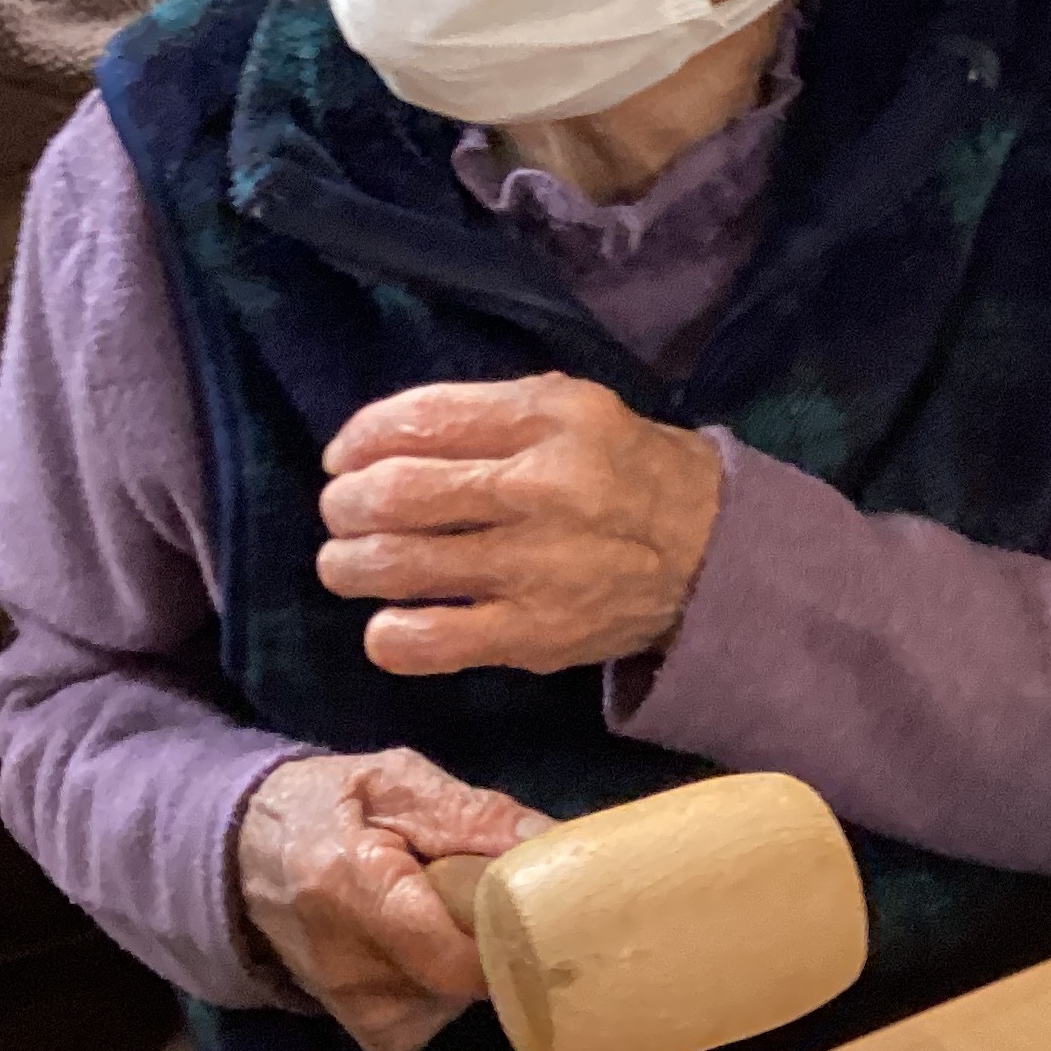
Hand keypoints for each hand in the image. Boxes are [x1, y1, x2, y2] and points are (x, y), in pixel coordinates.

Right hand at [237, 748, 550, 1050]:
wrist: (245, 855)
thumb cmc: (329, 806)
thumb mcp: (397, 782)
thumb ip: (474, 813)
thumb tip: (551, 840)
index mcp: (348, 885)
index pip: (448, 949)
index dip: (507, 933)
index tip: (537, 901)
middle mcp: (345, 963)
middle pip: (461, 978)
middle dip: (495, 939)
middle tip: (492, 893)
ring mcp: (352, 1005)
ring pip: (456, 1001)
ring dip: (469, 961)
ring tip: (445, 913)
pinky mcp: (365, 1029)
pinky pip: (434, 1019)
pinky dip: (445, 986)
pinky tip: (428, 947)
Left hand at [317, 374, 725, 675]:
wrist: (709, 553)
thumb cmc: (621, 469)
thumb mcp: (569, 408)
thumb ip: (482, 414)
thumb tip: (377, 441)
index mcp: (548, 419)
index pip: (423, 419)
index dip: (361, 438)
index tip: (343, 457)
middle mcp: (541, 488)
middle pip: (398, 493)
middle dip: (346, 503)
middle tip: (340, 513)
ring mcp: (536, 567)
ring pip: (402, 565)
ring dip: (350, 564)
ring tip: (345, 563)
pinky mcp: (537, 635)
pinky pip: (436, 642)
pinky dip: (391, 636)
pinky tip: (384, 626)